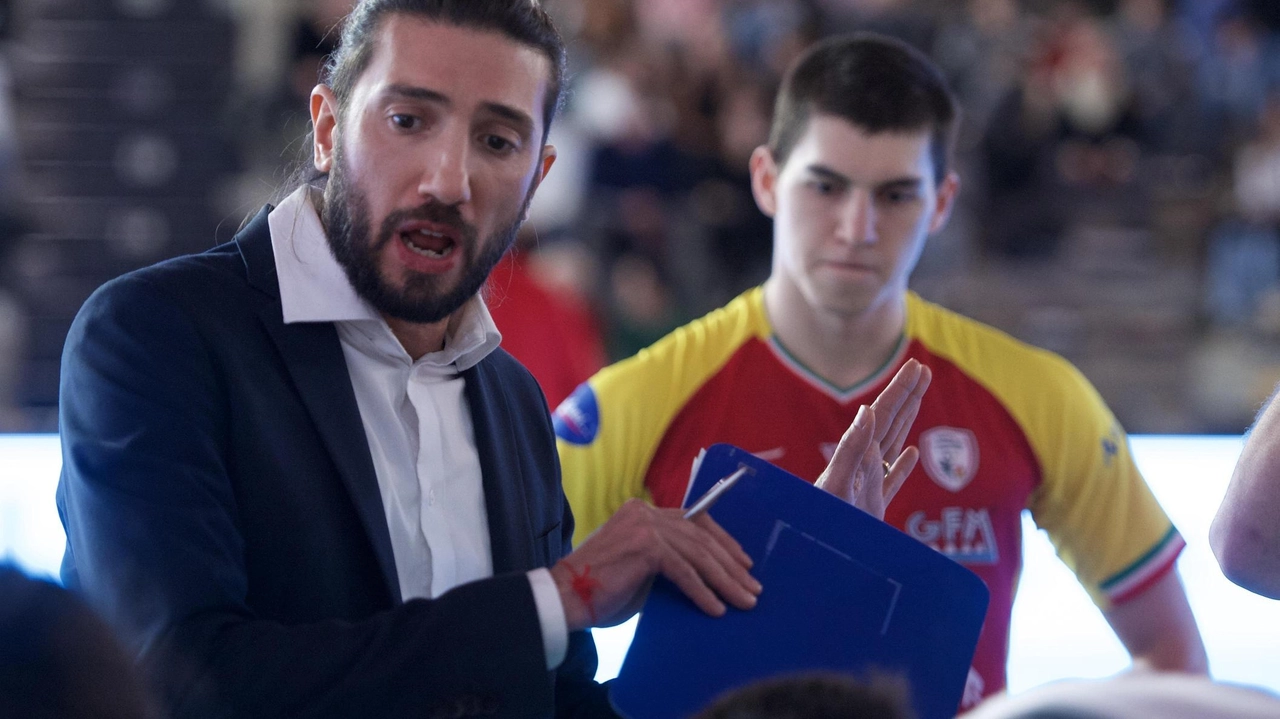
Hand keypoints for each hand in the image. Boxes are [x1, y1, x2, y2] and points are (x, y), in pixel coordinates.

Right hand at [549, 499, 760, 630]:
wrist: (565, 598)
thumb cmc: (601, 591)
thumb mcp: (641, 569)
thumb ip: (667, 562)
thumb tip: (704, 577)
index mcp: (643, 512)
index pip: (694, 520)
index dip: (722, 541)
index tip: (743, 563)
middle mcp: (645, 512)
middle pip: (701, 536)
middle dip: (730, 564)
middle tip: (751, 587)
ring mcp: (645, 526)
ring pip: (698, 553)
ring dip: (724, 580)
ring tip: (743, 601)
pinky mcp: (645, 546)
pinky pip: (684, 570)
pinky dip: (702, 591)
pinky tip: (715, 608)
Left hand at [815, 359, 931, 518]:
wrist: (809, 557)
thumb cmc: (818, 524)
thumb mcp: (836, 485)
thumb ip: (850, 450)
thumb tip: (867, 411)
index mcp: (855, 457)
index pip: (882, 416)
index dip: (899, 391)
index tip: (915, 366)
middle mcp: (861, 466)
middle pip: (889, 424)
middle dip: (906, 397)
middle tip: (923, 370)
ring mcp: (867, 487)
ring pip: (890, 446)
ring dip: (906, 423)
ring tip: (917, 400)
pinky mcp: (871, 510)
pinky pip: (890, 482)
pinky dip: (902, 467)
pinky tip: (910, 455)